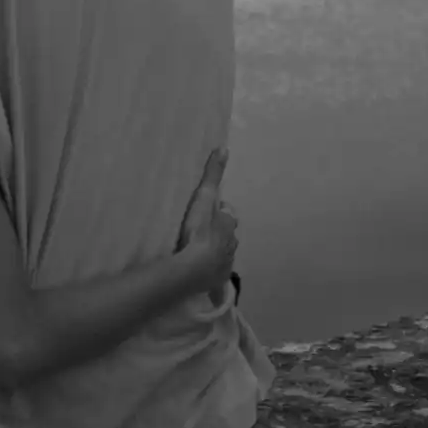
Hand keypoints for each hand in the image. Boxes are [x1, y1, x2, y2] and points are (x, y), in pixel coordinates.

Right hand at [175, 148, 236, 302]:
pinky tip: (200, 272)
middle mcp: (232, 242)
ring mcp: (226, 262)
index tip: (208, 210)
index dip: (220, 211)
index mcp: (229, 223)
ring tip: (198, 251)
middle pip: (227, 234)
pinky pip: (214, 273)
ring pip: (222, 253)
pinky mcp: (217, 279)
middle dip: (218, 232)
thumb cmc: (199, 230)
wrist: (195, 267)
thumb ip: (213, 175)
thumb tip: (224, 148)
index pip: (228, 213)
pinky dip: (209, 270)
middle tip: (201, 230)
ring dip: (214, 251)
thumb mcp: (204, 198)